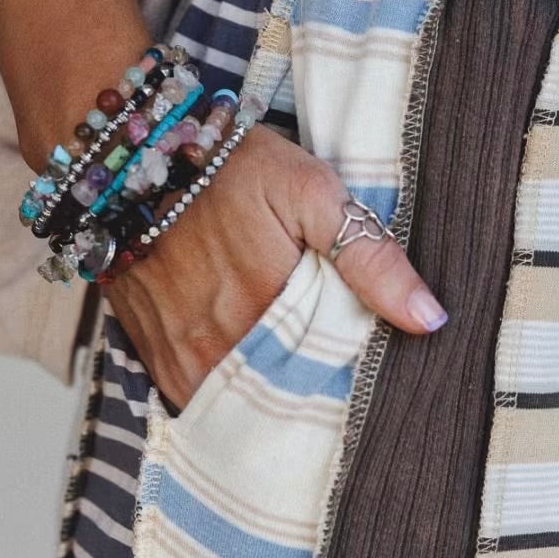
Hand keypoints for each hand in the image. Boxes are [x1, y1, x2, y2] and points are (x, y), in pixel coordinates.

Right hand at [105, 124, 447, 412]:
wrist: (131, 154)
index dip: (351, 383)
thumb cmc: (226, 166)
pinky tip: (250, 364)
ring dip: (269, 394)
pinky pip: (199, 395)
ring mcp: (180, 358)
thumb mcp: (309, 191)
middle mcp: (217, 350)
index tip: (375, 378)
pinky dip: (227, 387)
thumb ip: (369, 258)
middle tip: (341, 378)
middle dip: (312, 396)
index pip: (326, 383)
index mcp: (266, 315)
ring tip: (299, 374)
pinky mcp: (153, 355)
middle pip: (282, 400)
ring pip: (240, 402)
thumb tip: (428, 319)